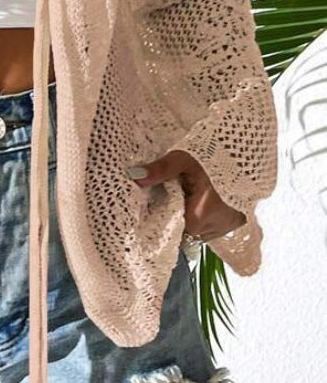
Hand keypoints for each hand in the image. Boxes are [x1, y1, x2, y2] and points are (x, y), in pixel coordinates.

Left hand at [127, 151, 246, 240]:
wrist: (247, 151)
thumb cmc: (214, 155)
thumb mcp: (183, 159)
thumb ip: (160, 169)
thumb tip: (134, 175)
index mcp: (198, 217)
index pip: (170, 230)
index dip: (160, 219)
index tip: (154, 206)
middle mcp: (214, 229)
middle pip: (184, 231)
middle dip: (175, 217)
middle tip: (171, 196)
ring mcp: (226, 227)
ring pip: (197, 231)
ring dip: (189, 217)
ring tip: (187, 195)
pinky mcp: (235, 223)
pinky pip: (210, 227)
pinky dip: (202, 216)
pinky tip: (199, 200)